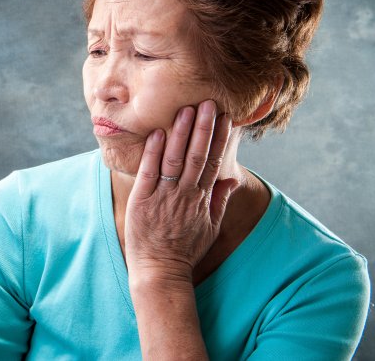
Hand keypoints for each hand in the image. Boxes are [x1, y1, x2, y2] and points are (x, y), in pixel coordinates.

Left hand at [124, 100, 236, 283]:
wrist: (160, 271)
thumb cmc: (185, 249)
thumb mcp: (211, 227)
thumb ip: (221, 200)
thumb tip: (232, 178)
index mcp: (202, 199)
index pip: (214, 162)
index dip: (220, 139)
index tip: (226, 117)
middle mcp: (185, 195)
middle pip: (198, 156)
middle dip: (204, 128)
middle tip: (209, 103)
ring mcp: (164, 197)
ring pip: (175, 160)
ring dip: (181, 134)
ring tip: (186, 110)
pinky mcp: (142, 200)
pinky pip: (149, 173)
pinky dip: (153, 153)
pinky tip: (157, 134)